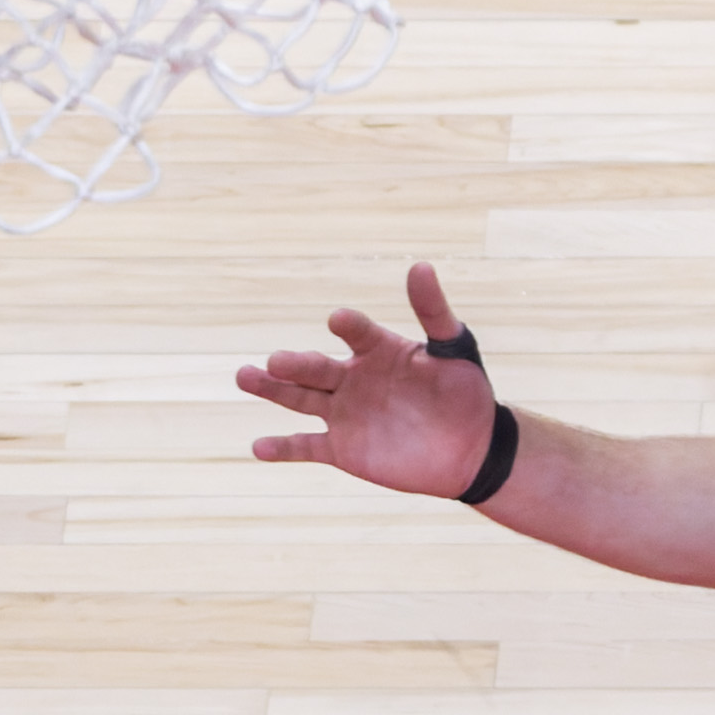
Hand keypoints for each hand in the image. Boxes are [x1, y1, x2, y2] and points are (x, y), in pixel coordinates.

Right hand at [238, 259, 494, 498]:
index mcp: (379, 350)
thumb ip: (434, 312)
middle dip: (295, 364)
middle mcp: (354, 378)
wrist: (470, 447)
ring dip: (273, 390)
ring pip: (300, 399)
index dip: (350, 327)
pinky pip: (306, 446)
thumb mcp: (454, 348)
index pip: (359, 334)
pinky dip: (283, 448)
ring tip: (244, 376)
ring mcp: (345, 413)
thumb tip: (420, 265)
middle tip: (274, 360)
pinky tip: (258, 447)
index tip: (339, 321)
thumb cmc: (465, 391)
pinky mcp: (342, 449)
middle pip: (317, 368)